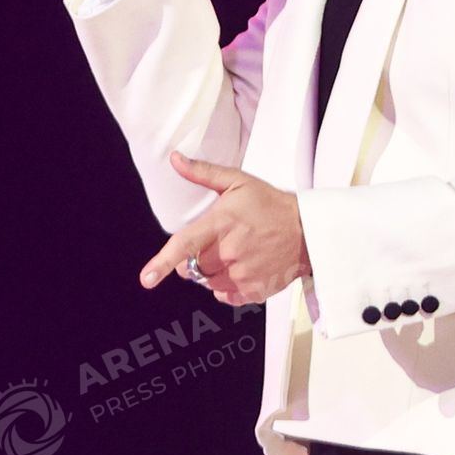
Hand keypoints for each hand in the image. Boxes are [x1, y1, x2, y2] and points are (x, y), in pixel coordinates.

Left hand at [139, 152, 309, 304]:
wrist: (308, 231)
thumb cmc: (270, 204)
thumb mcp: (238, 181)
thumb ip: (202, 172)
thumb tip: (174, 159)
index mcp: (222, 223)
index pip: (186, 245)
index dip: (162, 263)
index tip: (146, 279)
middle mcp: (231, 252)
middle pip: (191, 268)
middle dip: (192, 259)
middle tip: (213, 243)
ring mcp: (244, 274)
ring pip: (206, 282)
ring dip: (210, 272)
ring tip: (230, 253)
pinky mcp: (255, 291)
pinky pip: (224, 295)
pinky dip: (225, 286)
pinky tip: (239, 268)